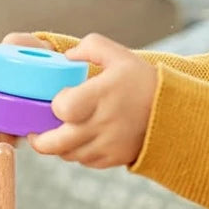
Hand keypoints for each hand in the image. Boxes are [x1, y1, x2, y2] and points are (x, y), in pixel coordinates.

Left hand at [27, 33, 156, 167]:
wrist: (173, 112)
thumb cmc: (142, 81)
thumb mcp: (118, 55)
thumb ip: (89, 47)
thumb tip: (65, 58)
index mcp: (101, 96)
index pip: (63, 108)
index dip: (55, 105)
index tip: (59, 100)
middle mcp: (102, 124)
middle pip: (56, 143)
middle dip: (40, 139)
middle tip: (35, 131)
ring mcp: (107, 144)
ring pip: (68, 154)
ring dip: (59, 146)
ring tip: (60, 132)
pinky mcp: (113, 159)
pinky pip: (85, 161)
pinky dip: (78, 153)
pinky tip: (80, 140)